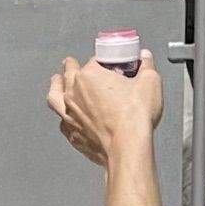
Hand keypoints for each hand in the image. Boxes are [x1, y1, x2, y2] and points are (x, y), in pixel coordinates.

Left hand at [46, 52, 163, 166]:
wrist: (127, 147)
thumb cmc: (134, 117)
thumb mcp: (150, 83)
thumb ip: (147, 66)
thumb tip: (146, 58)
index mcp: (89, 75)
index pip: (94, 61)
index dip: (104, 62)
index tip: (111, 66)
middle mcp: (74, 93)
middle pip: (69, 74)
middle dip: (71, 67)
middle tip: (72, 63)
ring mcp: (69, 114)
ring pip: (55, 96)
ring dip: (56, 86)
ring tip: (56, 81)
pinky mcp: (71, 133)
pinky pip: (62, 121)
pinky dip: (64, 116)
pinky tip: (68, 116)